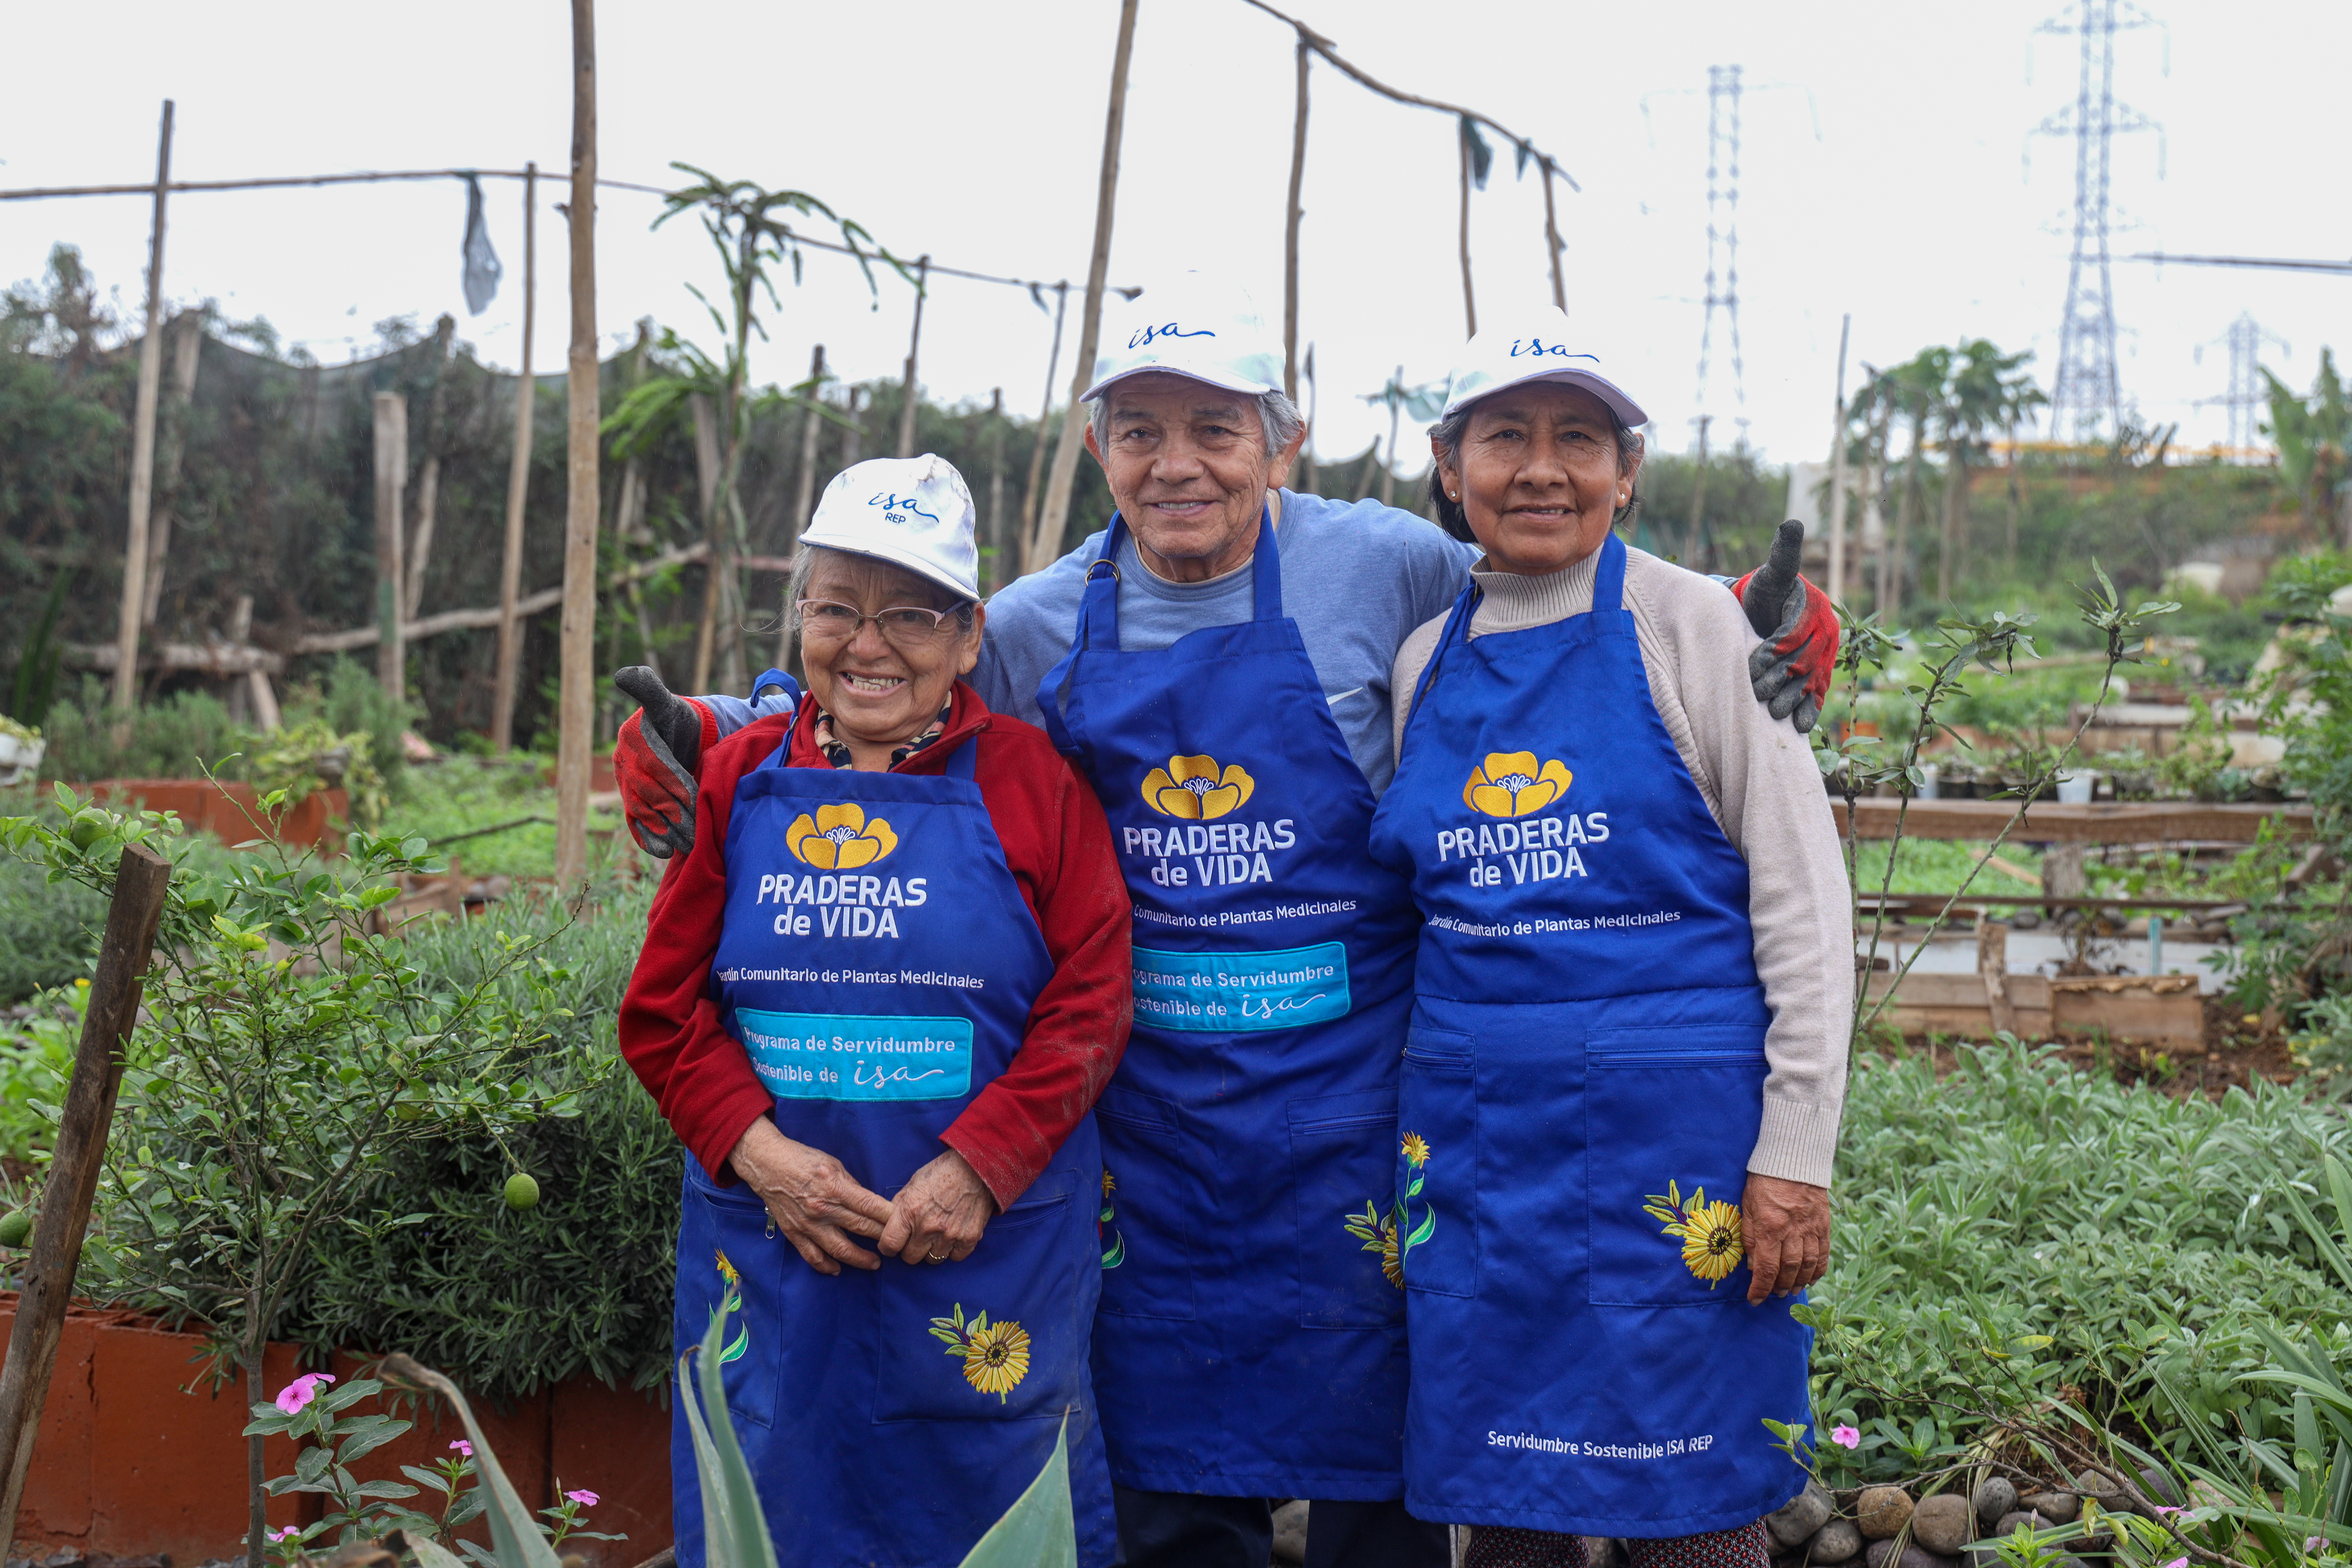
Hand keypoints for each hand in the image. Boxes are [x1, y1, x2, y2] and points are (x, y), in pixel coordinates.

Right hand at [612, 666, 710, 858]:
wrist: (678, 738)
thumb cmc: (676, 718)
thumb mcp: (665, 701)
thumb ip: (648, 687)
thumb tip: (624, 673)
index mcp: (630, 740)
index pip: (651, 763)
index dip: (671, 778)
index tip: (692, 792)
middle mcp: (624, 764)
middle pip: (647, 791)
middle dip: (672, 809)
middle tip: (696, 825)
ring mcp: (627, 786)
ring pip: (643, 811)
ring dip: (665, 828)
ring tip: (689, 841)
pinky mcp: (633, 803)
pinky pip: (636, 825)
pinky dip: (649, 840)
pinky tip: (666, 852)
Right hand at [729, 1117, 893, 1274]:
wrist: (767, 1164)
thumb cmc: (803, 1160)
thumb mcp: (834, 1165)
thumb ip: (852, 1186)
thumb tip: (870, 1203)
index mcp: (835, 1187)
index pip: (870, 1207)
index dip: (889, 1218)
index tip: (903, 1224)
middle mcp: (823, 1209)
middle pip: (860, 1228)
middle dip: (882, 1238)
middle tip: (896, 1245)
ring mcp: (808, 1224)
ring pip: (840, 1249)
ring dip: (860, 1259)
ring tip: (874, 1263)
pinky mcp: (795, 1233)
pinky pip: (813, 1256)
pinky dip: (826, 1266)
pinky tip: (838, 1269)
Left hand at [877, 1149, 999, 1264]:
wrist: (976, 1167)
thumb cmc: (942, 1172)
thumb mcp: (913, 1183)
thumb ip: (900, 1205)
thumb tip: (890, 1222)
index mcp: (910, 1211)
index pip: (889, 1244)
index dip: (888, 1247)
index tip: (892, 1245)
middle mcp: (928, 1227)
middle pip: (910, 1257)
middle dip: (910, 1249)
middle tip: (917, 1238)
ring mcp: (949, 1235)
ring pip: (932, 1259)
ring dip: (932, 1250)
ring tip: (937, 1235)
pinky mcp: (968, 1238)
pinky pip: (954, 1257)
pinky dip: (952, 1250)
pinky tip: (952, 1236)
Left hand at [1729, 520, 1839, 732]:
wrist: (1770, 613)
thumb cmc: (1768, 592)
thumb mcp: (1773, 574)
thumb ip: (1783, 554)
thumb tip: (1793, 522)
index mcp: (1815, 610)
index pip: (1795, 634)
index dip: (1775, 650)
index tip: (1755, 662)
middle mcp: (1825, 635)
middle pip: (1802, 662)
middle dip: (1780, 679)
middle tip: (1757, 693)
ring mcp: (1824, 658)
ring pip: (1809, 683)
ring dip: (1792, 700)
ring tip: (1772, 714)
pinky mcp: (1819, 677)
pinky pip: (1818, 695)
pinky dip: (1809, 712)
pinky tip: (1799, 727)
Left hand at [1742, 1172, 1830, 1304]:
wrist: (1792, 1160)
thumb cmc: (1763, 1182)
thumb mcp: (1747, 1207)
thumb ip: (1750, 1237)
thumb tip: (1752, 1266)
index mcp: (1770, 1227)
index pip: (1766, 1267)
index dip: (1760, 1288)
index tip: (1754, 1300)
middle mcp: (1793, 1231)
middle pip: (1789, 1269)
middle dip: (1780, 1286)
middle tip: (1774, 1294)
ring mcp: (1811, 1229)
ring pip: (1808, 1265)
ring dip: (1799, 1282)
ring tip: (1791, 1290)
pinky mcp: (1823, 1225)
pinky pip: (1823, 1253)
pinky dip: (1818, 1270)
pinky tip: (1811, 1278)